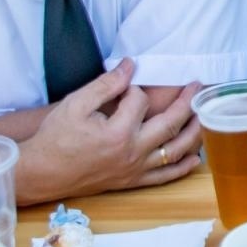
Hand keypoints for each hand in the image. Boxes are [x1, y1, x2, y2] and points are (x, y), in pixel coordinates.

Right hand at [19, 60, 202, 202]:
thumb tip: (129, 65)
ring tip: (205, 115)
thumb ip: (105, 84)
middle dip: (187, 103)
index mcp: (118, 132)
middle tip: (197, 86)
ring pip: (174, 151)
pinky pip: (163, 177)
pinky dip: (182, 168)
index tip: (127, 83)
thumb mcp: (75, 104)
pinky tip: (196, 158)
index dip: (135, 88)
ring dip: (194, 133)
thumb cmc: (55, 138)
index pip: (140, 101)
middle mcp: (132, 153)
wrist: (41, 172)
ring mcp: (134, 170)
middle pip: (169, 124)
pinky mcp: (131, 181)